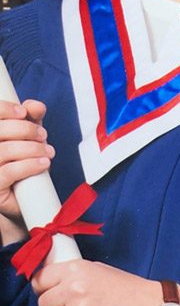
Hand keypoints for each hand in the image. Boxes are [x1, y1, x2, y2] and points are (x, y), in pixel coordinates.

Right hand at [0, 99, 52, 236]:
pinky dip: (30, 165)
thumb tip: (35, 106)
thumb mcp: (26, 138)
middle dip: (26, 129)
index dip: (4, 109)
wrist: (21, 199)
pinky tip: (43, 163)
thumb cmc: (20, 163)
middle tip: (43, 135)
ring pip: (5, 151)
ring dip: (33, 148)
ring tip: (48, 151)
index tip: (23, 112)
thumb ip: (29, 119)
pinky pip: (8, 172)